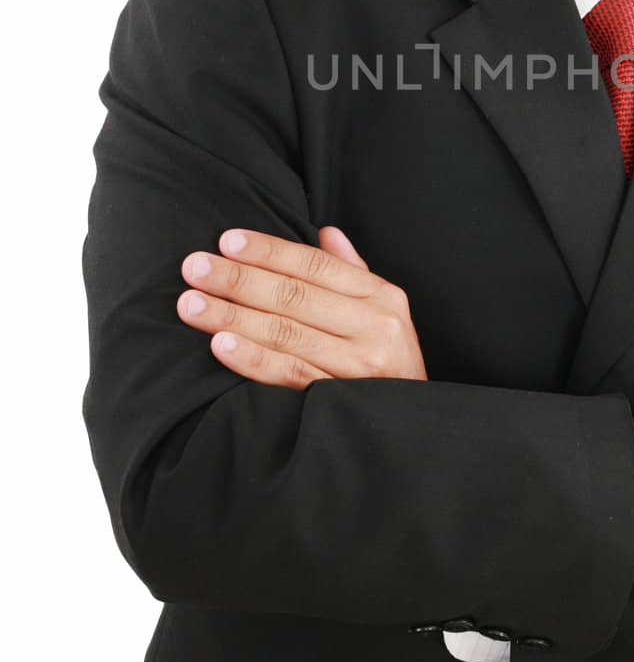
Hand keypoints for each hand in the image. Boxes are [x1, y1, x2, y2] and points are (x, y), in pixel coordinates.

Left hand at [176, 224, 427, 387]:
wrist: (414, 430)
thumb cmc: (388, 362)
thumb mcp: (383, 313)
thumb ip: (352, 273)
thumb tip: (325, 231)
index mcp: (382, 297)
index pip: (316, 265)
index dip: (269, 251)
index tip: (226, 241)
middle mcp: (375, 327)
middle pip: (295, 296)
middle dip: (238, 279)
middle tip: (194, 268)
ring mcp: (359, 367)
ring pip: (286, 333)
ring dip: (232, 316)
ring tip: (192, 304)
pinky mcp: (340, 402)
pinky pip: (289, 375)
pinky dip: (253, 359)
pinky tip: (221, 345)